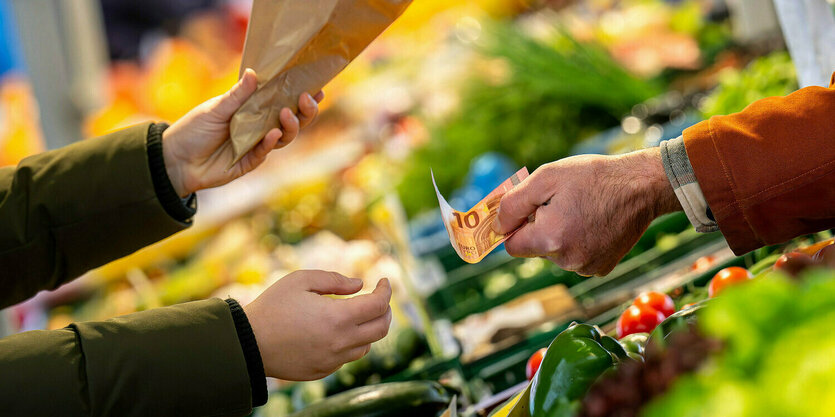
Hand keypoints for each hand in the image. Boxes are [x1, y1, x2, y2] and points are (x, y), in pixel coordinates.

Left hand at [161, 69, 324, 196]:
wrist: (175, 159)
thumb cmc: (193, 130)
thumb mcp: (214, 108)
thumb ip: (237, 95)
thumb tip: (254, 74)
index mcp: (253, 110)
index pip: (283, 101)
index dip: (300, 95)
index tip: (315, 86)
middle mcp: (259, 127)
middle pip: (292, 120)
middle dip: (304, 110)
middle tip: (307, 98)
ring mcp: (256, 145)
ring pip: (285, 137)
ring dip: (290, 125)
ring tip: (285, 114)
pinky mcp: (249, 162)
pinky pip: (265, 153)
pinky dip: (270, 143)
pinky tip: (272, 135)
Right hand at [244, 270, 392, 380]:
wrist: (247, 343)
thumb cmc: (272, 306)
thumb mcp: (301, 280)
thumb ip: (334, 279)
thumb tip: (359, 285)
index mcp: (338, 318)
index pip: (378, 305)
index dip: (386, 290)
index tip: (384, 281)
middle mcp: (340, 343)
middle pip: (381, 329)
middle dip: (385, 311)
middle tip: (378, 298)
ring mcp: (332, 361)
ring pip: (367, 346)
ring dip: (369, 329)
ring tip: (359, 315)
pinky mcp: (322, 371)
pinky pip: (347, 358)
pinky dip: (351, 344)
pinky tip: (338, 332)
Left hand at [493, 148, 680, 275]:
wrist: (643, 186)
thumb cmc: (592, 176)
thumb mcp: (545, 177)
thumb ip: (513, 204)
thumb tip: (496, 227)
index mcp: (549, 239)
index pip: (512, 246)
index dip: (517, 226)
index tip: (528, 211)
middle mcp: (566, 260)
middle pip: (536, 249)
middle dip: (541, 228)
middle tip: (562, 203)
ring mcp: (586, 267)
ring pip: (557, 254)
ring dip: (561, 235)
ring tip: (583, 210)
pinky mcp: (602, 268)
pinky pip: (577, 257)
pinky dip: (580, 242)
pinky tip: (595, 222)